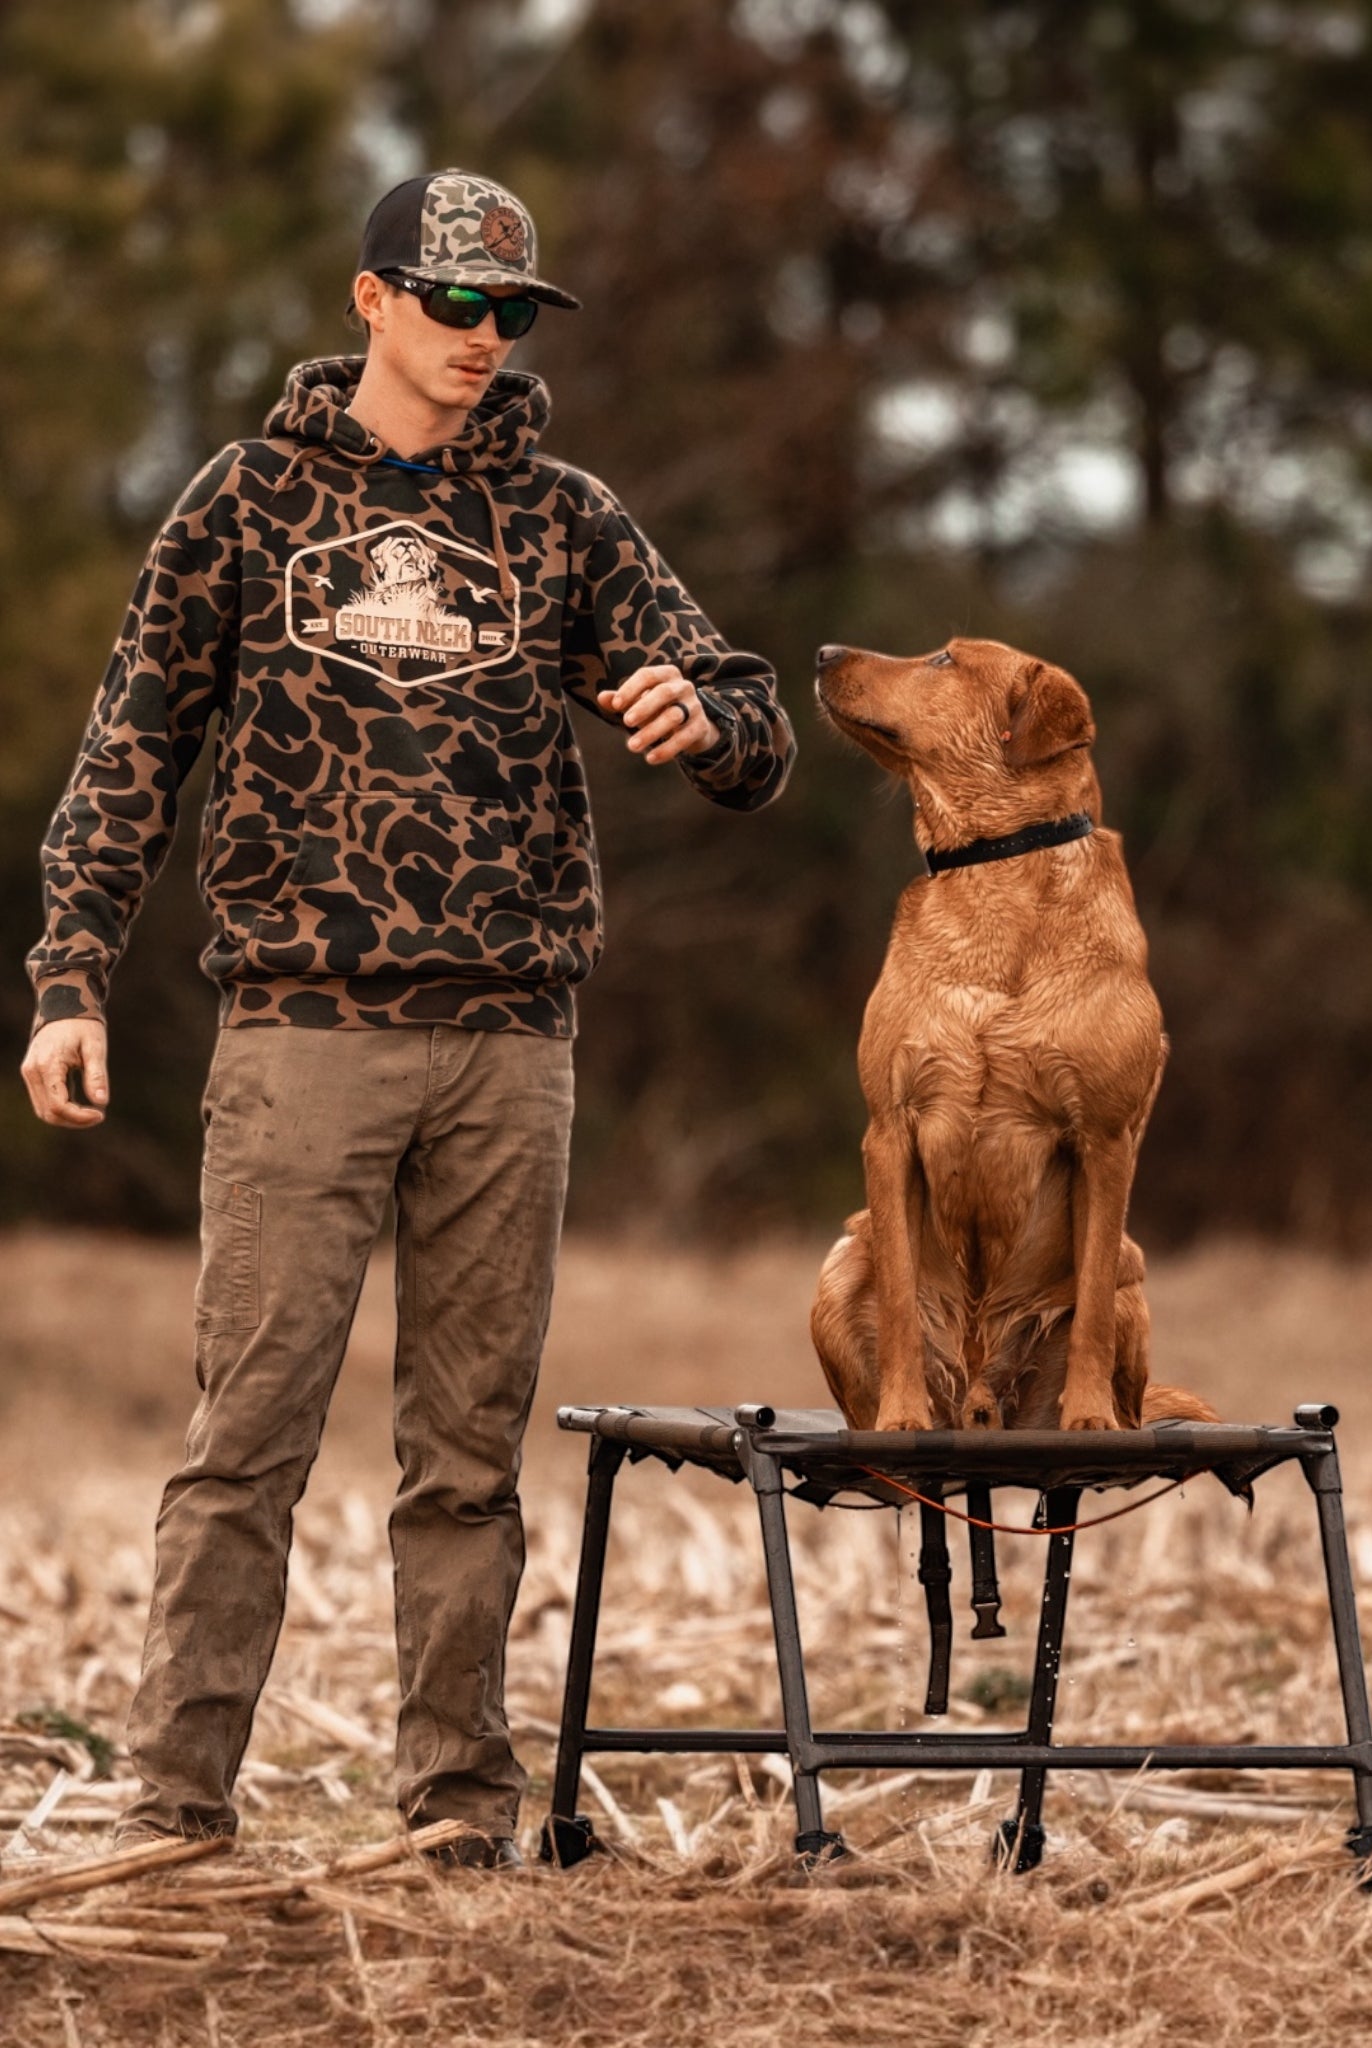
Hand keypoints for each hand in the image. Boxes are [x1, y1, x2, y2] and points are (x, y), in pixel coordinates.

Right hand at [21, 1018, 108, 1127]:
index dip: (79, 1117)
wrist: (63, 1005)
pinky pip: (42, 1100)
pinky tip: (80, 1104)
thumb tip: (102, 1103)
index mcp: (47, 1065)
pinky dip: (60, 1108)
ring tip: (90, 1112)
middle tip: (98, 1116)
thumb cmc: (82, 1025)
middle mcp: (32, 1071)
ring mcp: (29, 1073)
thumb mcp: (95, 1047)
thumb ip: (97, 1075)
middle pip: (48, 1113)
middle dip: (74, 1121)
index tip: (101, 1114)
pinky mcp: (32, 1073)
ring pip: (43, 1110)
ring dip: (67, 1117)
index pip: (58, 1105)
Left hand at [597, 664, 719, 764]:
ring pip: (674, 716)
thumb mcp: (638, 702)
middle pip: (664, 693)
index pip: (647, 675)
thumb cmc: (657, 709)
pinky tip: (650, 758)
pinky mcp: (700, 727)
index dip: (631, 689)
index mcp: (666, 674)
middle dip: (644, 707)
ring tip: (632, 746)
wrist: (690, 726)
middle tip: (626, 722)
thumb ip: (620, 700)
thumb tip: (601, 697)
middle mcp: (683, 687)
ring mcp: (695, 706)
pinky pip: (684, 738)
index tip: (616, 705)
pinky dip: (667, 749)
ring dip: (651, 732)